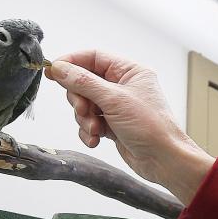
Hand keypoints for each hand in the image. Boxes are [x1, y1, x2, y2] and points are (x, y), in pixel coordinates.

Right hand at [45, 50, 213, 202]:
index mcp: (130, 71)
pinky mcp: (113, 125)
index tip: (53, 72)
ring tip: (95, 129)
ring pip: (85, 104)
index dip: (71, 63)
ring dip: (84, 118)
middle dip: (79, 99)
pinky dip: (89, 131)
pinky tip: (96, 140)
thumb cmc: (150, 126)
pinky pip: (90, 122)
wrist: (164, 160)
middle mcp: (124, 86)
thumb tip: (59, 68)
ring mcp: (118, 106)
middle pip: (84, 82)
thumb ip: (83, 82)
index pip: (93, 57)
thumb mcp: (114, 100)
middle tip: (84, 110)